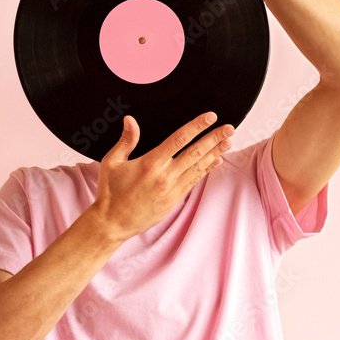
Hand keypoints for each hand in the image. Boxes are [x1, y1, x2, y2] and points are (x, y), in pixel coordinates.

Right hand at [88, 111, 234, 242]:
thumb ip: (126, 140)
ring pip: (199, 167)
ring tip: (228, 141)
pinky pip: (195, 181)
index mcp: (151, 163)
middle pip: (196, 152)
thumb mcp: (112, 162)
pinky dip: (207, 169)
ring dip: (215, 153)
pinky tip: (217, 161)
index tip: (210, 117)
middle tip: (229, 127)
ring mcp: (172, 189)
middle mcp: (165, 176)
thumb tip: (131, 120)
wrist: (113, 223)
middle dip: (214, 138)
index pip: (179, 139)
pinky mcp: (174, 200)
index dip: (197, 126)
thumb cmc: (111, 191)